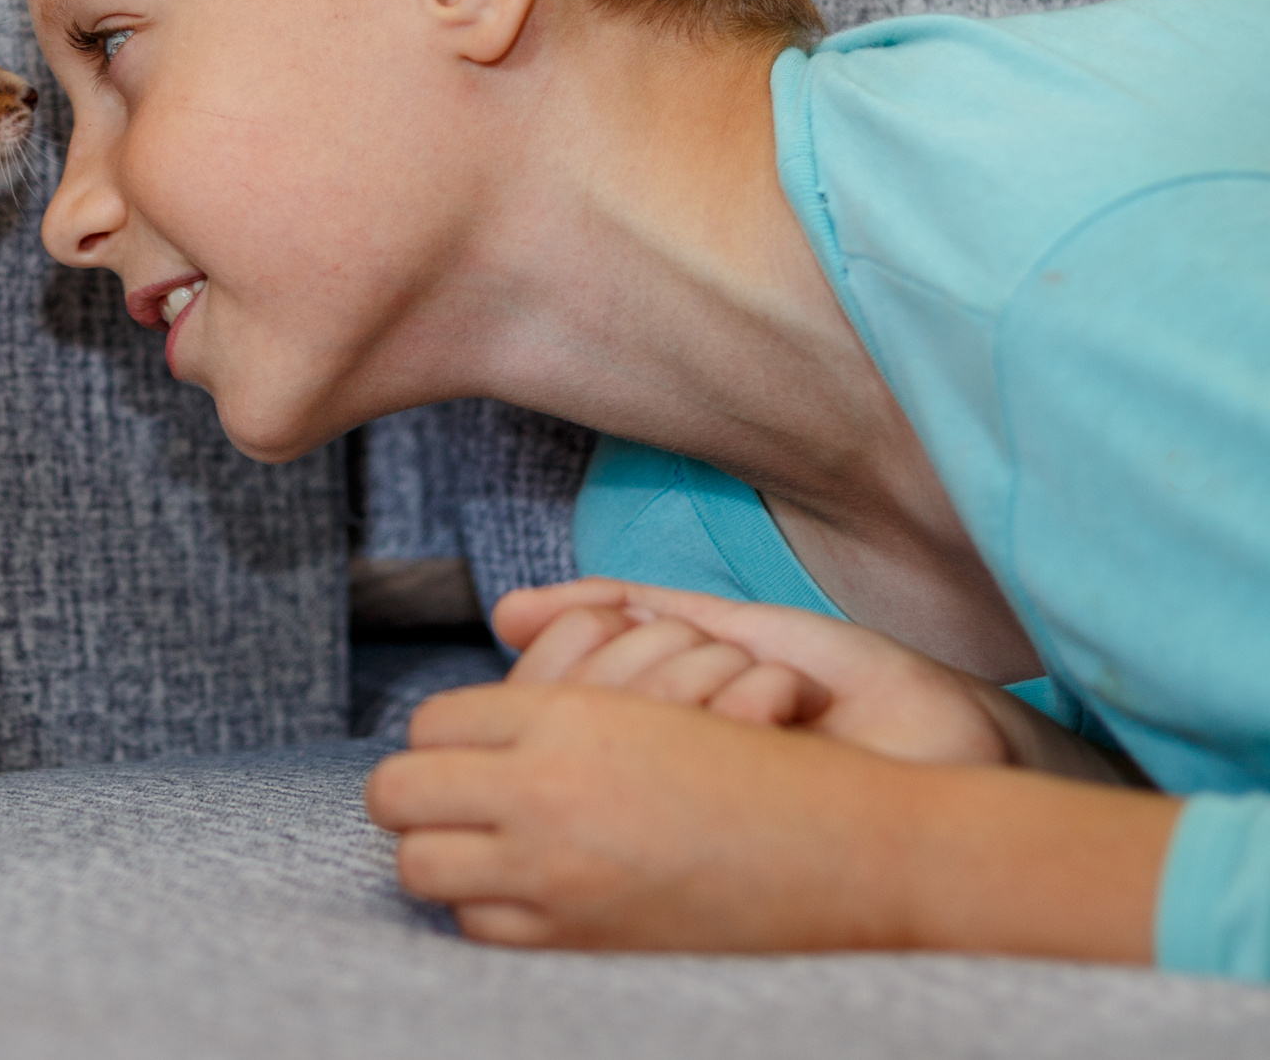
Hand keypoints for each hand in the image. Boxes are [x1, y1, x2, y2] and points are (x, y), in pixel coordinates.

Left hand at [367, 684, 918, 949]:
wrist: (852, 857)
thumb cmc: (764, 763)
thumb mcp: (658, 696)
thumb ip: (567, 679)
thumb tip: (495, 639)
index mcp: (565, 721)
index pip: (433, 723)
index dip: (443, 738)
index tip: (461, 753)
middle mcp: (545, 794)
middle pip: (396, 791)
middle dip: (411, 794)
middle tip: (443, 801)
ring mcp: (554, 877)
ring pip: (417, 865)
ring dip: (436, 853)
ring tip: (474, 848)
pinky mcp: (575, 943)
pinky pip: (476, 927)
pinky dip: (488, 911)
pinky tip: (523, 895)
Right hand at [493, 578, 1015, 769]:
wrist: (935, 735)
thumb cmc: (834, 691)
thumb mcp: (715, 631)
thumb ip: (612, 612)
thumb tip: (504, 612)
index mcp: (622, 745)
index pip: (534, 685)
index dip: (585, 637)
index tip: (668, 632)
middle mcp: (635, 788)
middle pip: (572, 696)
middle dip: (662, 653)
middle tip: (735, 671)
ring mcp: (674, 813)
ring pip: (629, 711)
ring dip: (716, 675)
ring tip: (778, 700)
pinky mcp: (720, 828)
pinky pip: (690, 734)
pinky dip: (752, 695)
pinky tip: (795, 715)